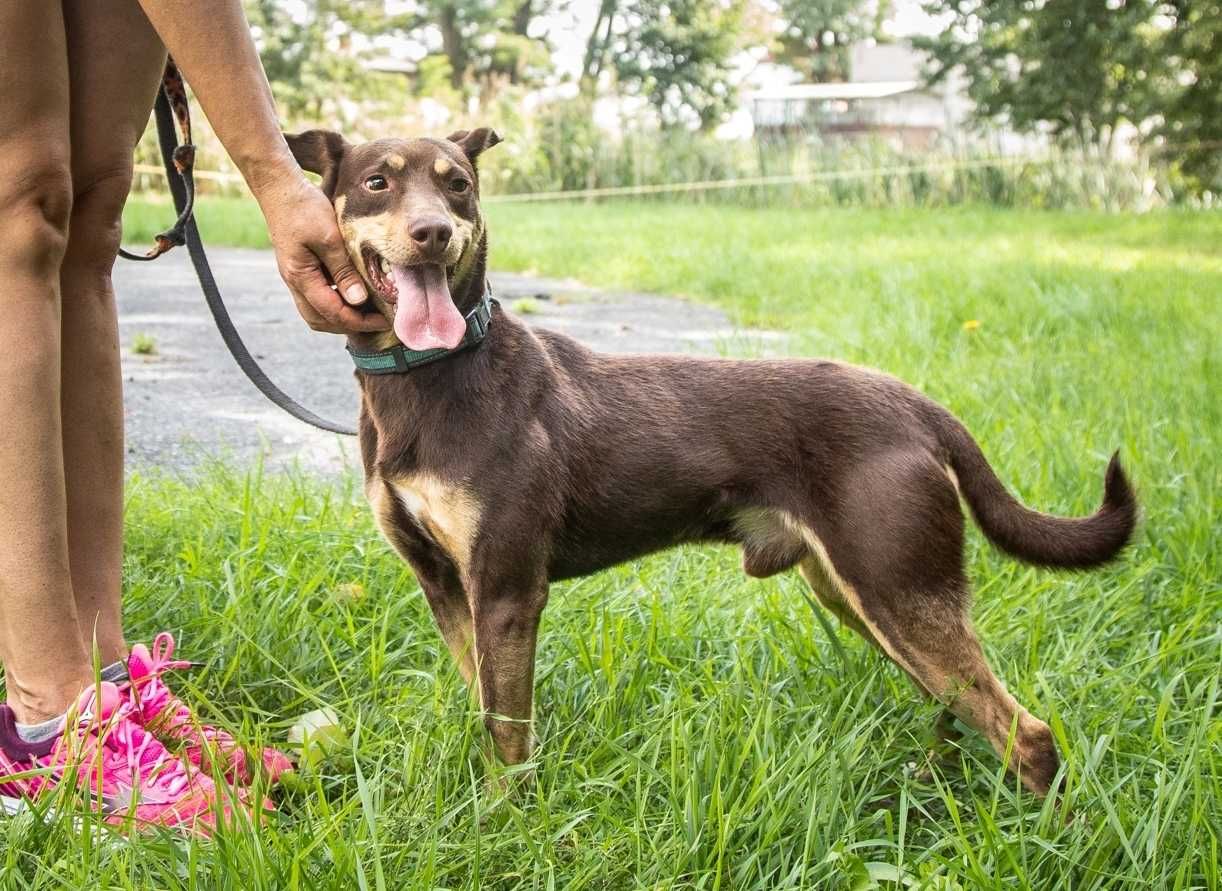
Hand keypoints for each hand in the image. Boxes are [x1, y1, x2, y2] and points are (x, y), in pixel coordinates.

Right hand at [257, 176, 388, 333]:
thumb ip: (343, 271)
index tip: (384, 321)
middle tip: (377, 320)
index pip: (332, 313)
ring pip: (316, 311)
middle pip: (320, 320)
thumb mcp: (329, 238)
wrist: (280, 188)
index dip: (359, 322)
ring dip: (340, 316)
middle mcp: (295, 282)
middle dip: (349, 325)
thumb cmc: (304, 209)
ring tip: (368, 311)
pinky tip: (354, 293)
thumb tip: (358, 300)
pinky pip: (317, 296)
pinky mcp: (300, 268)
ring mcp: (296, 276)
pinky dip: (335, 301)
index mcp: (301, 277)